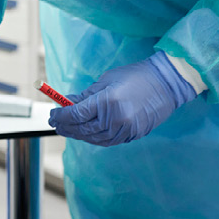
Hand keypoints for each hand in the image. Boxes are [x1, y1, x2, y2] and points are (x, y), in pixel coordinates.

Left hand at [47, 51, 197, 146]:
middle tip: (55, 123)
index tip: (52, 114)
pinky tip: (86, 133)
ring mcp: (125, 130)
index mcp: (107, 102)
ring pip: (94, 139)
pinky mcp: (132, 136)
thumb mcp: (106, 80)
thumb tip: (68, 102)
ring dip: (78, 135)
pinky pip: (107, 141)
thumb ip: (86, 95)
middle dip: (66, 127)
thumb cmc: (136, 76)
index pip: (76, 114)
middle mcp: (115, 119)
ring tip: (67, 128)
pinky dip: (93, 138)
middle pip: (82, 129)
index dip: (61, 116)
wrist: (166, 84)